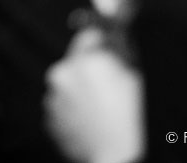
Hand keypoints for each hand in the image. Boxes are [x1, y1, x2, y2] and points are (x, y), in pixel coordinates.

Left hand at [44, 27, 143, 162]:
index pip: (87, 35)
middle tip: (109, 86)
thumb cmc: (131, 121)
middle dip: (89, 70)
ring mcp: (54, 98)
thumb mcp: (136, 78)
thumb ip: (120, 55)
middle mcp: (63, 75)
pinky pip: (62, 106)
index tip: (105, 47)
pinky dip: (74, 109)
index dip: (99, 42)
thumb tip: (115, 44)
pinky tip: (92, 119)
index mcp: (85, 61)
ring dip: (80, 90)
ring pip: (67, 85)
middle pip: (75, 62)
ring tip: (102, 108)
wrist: (118, 156)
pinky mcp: (50, 118)